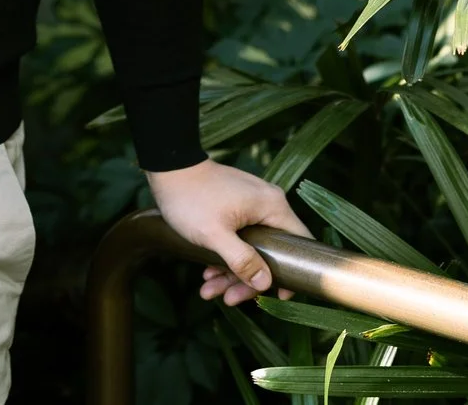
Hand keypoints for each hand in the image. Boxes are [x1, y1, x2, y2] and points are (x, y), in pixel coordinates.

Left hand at [145, 159, 309, 305]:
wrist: (168, 168)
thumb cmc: (191, 198)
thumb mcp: (215, 235)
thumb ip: (242, 260)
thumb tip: (266, 283)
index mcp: (272, 206)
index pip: (299, 243)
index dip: (293, 272)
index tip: (278, 294)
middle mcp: (268, 204)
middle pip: (270, 252)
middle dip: (247, 279)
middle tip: (229, 299)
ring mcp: (252, 205)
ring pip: (251, 248)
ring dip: (231, 272)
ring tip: (209, 291)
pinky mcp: (237, 207)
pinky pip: (239, 238)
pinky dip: (225, 257)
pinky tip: (207, 272)